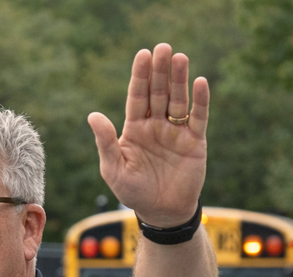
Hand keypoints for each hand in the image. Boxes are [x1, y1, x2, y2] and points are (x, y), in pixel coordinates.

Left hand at [88, 43, 208, 226]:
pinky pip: (197, 117)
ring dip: (179, 79)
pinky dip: (199, 101)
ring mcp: (176, 132)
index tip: (142, 55)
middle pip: (158, 93)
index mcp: (134, 130)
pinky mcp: (194, 142)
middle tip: (163, 47)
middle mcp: (155, 126)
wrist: (160, 212)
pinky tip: (199, 82)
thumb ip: (105, 142)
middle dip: (159, 71)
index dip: (139, 77)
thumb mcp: (114, 169)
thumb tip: (92, 115)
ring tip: (180, 57)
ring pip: (177, 100)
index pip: (137, 98)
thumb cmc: (133, 192)